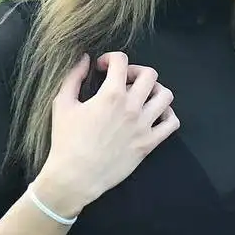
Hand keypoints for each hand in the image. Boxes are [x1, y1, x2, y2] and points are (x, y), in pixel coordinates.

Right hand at [47, 51, 178, 207]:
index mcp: (111, 95)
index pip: (121, 60)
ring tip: (142, 96)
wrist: (76, 176)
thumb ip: (73, 77)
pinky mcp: (149, 143)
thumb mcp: (62, 104)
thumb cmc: (66, 141)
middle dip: (135, 71)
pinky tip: (154, 115)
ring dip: (155, 90)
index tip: (102, 68)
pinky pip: (172, 123)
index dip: (111, 58)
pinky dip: (167, 115)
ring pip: (165, 96)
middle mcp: (132, 107)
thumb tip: (83, 58)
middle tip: (124, 81)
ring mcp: (144, 126)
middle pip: (149, 74)